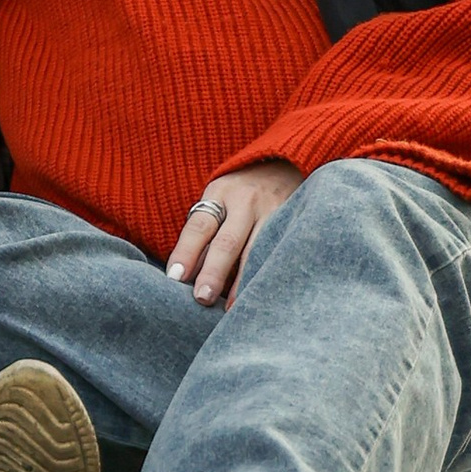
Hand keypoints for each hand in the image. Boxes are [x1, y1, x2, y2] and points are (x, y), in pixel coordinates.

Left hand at [166, 162, 300, 307]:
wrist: (286, 162)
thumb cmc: (242, 192)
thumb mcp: (220, 199)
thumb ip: (206, 232)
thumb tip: (185, 276)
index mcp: (219, 194)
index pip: (199, 226)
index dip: (186, 252)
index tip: (174, 278)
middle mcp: (245, 202)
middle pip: (227, 241)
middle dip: (213, 271)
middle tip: (202, 299)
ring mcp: (274, 211)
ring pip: (257, 251)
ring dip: (243, 282)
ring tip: (233, 309)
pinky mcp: (296, 220)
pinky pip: (280, 251)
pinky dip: (269, 273)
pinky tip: (264, 294)